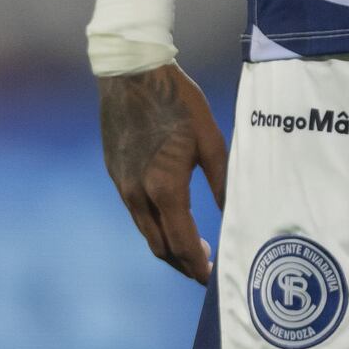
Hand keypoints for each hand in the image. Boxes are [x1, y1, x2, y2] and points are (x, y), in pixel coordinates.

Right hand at [98, 63, 227, 282]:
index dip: (198, 265)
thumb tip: (233, 212)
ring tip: (191, 246)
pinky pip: (135, 212)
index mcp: (164, 188)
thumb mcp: (209, 137)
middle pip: (160, 247)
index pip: (182, 243)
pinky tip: (169, 216)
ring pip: (145, 232)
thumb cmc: (178, 100)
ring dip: (167, 246)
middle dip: (183, 263)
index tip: (213, 276)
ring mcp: (122, 186)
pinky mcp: (115, 174)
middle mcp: (138, 195)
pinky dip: (153, 224)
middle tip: (204, 267)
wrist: (131, 72)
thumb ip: (222, 179)